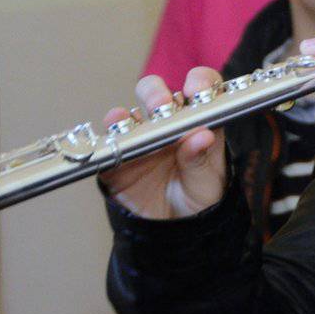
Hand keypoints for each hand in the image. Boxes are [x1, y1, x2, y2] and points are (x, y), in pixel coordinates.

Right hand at [97, 67, 226, 218]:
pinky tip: (115, 141)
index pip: (200, 88)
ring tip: (136, 124)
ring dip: (130, 115)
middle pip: (157, 94)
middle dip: (156, 94)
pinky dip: (107, 142)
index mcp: (197, 121)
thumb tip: (202, 136)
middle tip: (162, 106)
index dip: (199, 82)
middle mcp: (166, 124)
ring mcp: (139, 140)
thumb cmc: (200, 198)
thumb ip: (202, 159)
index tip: (198, 89)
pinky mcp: (116, 160)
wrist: (175, 231)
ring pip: (128, 116)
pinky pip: (106, 146)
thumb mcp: (208, 181)